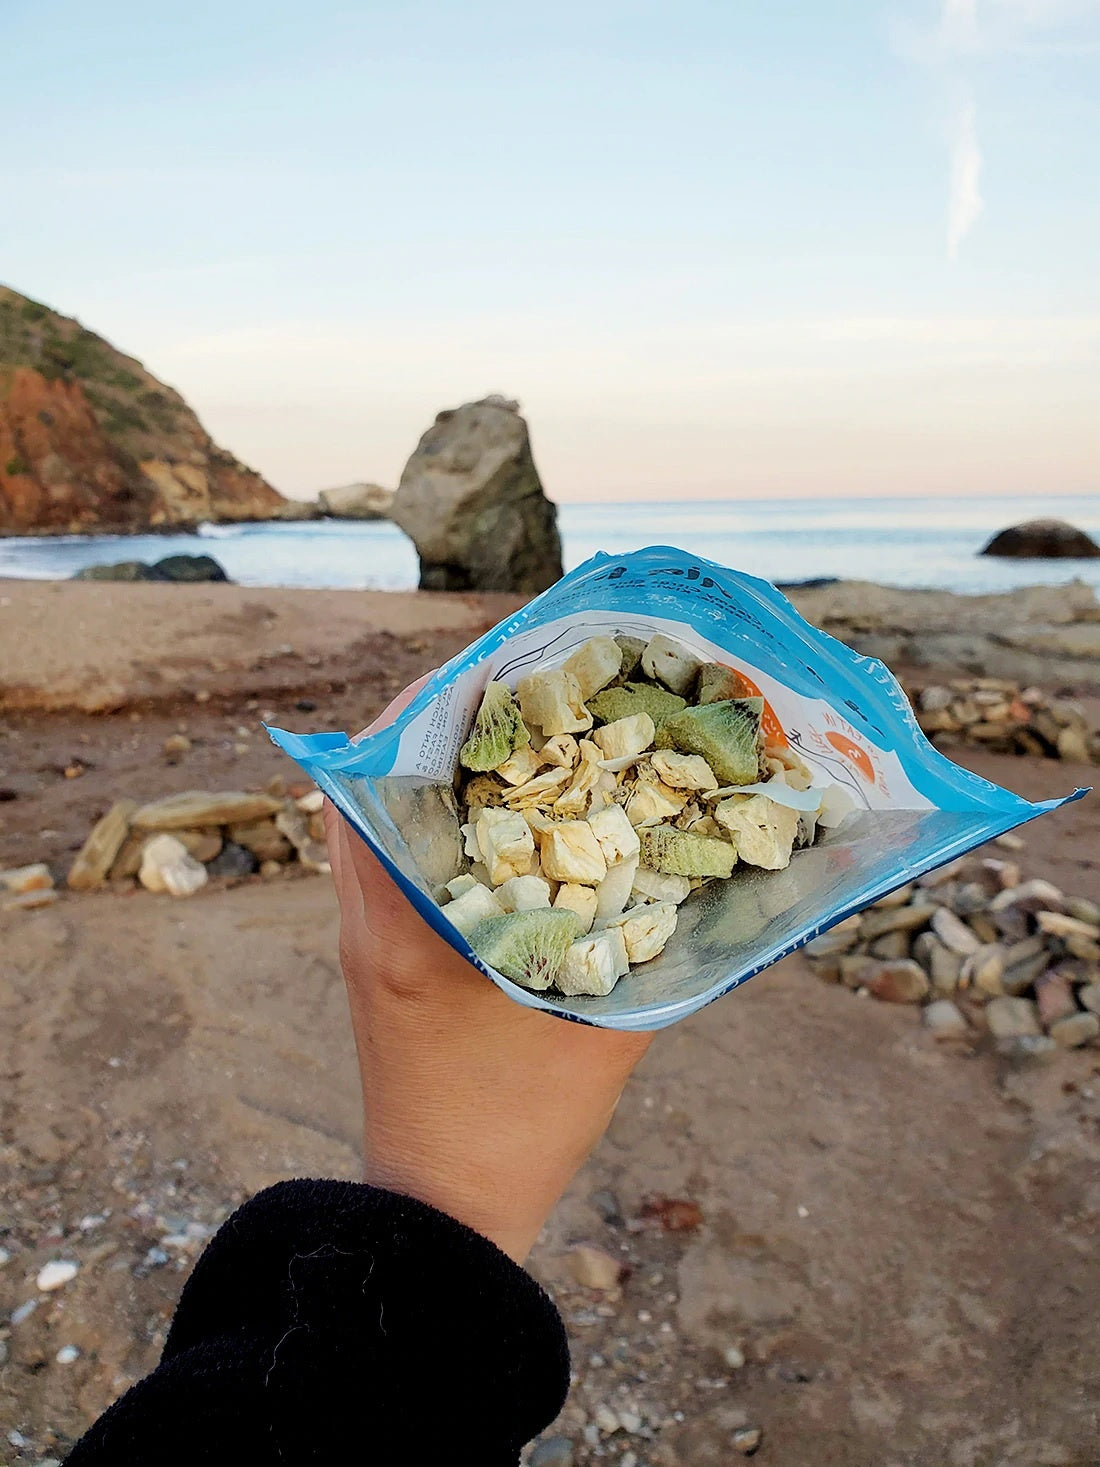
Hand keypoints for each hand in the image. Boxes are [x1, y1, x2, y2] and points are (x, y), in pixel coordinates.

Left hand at [325, 678, 652, 1262]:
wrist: (442, 1207)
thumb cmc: (519, 1128)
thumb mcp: (604, 1025)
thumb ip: (652, 937)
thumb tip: (709, 854)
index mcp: (406, 920)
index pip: (386, 769)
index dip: (439, 697)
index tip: (504, 657)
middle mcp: (368, 909)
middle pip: (378, 771)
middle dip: (448, 714)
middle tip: (529, 681)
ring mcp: (364, 928)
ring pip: (383, 806)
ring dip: (440, 760)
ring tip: (524, 728)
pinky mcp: (378, 948)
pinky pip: (395, 849)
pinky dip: (439, 812)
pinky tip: (510, 810)